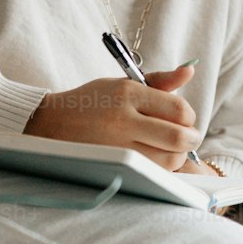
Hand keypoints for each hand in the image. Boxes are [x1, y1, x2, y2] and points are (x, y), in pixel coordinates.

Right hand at [23, 63, 203, 172]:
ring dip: (176, 156)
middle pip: (178, 137)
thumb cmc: (92, 102)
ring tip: (167, 149)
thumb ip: (160, 80)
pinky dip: (159, 167)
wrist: (51, 124)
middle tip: (188, 138)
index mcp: (128, 93)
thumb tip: (189, 71)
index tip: (185, 120)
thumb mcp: (124, 83)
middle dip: (191, 139)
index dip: (189, 118)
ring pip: (168, 160)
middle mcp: (123, 119)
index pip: (178, 109)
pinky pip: (150, 172)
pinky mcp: (113, 165)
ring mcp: (117, 146)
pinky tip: (151, 158)